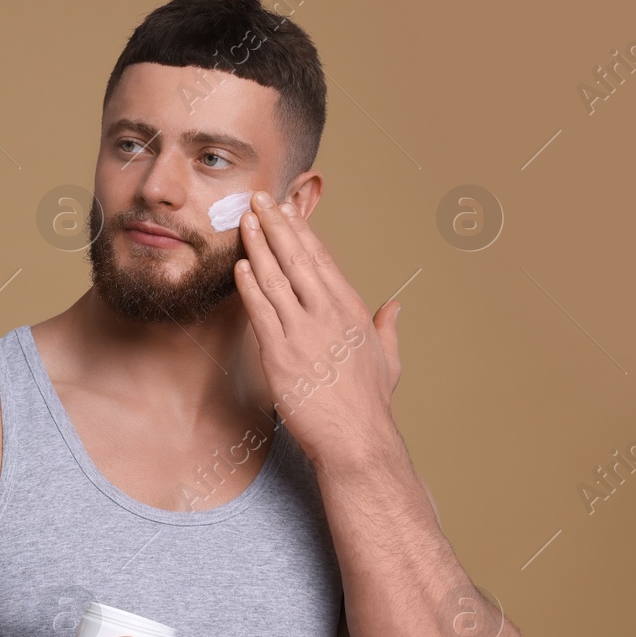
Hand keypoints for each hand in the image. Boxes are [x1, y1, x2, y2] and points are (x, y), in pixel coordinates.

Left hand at [235, 191, 402, 469]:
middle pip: (298, 258)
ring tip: (244, 221)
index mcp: (352, 310)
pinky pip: (261, 311)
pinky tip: (239, 265)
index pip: (323, 260)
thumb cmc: (369, 404)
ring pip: (276, 278)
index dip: (303, 232)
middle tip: (260, 198)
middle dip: (278, 224)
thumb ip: (389, 328)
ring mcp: (304, 332)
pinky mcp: (281, 354)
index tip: (288, 210)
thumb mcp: (389, 359)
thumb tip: (396, 306)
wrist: (357, 438)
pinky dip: (249, 285)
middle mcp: (328, 314)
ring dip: (258, 246)